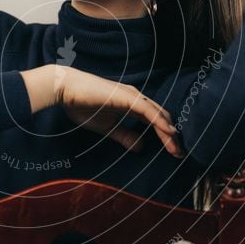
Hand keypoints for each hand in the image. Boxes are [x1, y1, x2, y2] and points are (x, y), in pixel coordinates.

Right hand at [54, 66, 183, 156]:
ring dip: (168, 132)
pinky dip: (160, 122)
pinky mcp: (127, 96)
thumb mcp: (107, 127)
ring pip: (158, 115)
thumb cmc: (82, 105)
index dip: (165, 135)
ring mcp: (133, 96)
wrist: (66, 90)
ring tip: (176, 149)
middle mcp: (136, 98)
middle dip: (171, 136)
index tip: (173, 152)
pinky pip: (148, 111)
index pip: (154, 120)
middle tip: (179, 154)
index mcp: (132, 104)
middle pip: (160, 118)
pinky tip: (168, 133)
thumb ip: (124, 136)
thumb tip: (141, 148)